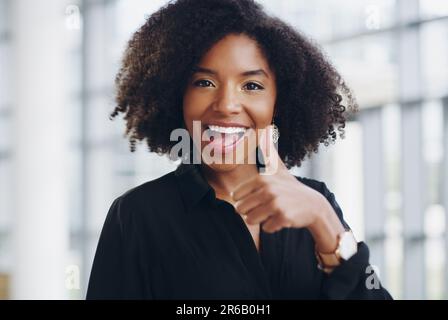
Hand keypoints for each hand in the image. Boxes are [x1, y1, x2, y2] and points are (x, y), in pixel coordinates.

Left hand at [231, 125, 344, 251]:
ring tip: (273, 212)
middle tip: (267, 207)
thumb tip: (263, 130)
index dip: (246, 200)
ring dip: (261, 220)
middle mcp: (268, 190)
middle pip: (241, 209)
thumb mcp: (278, 168)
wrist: (313, 205)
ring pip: (251, 220)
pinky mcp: (283, 217)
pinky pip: (266, 228)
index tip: (259, 197)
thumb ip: (267, 152)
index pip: (237, 196)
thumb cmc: (290, 187)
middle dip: (252, 211)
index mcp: (262, 179)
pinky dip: (273, 226)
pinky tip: (283, 218)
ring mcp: (276, 204)